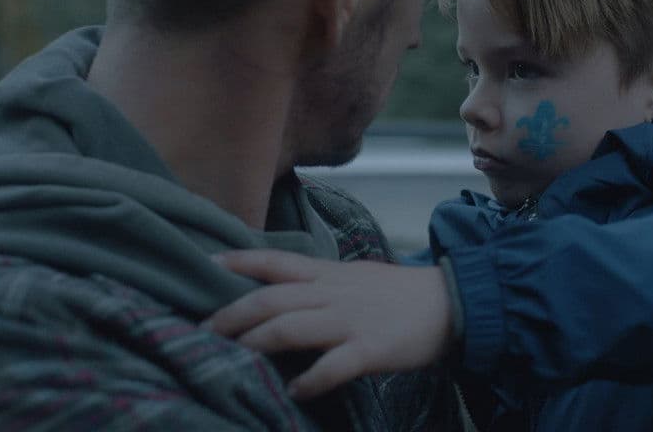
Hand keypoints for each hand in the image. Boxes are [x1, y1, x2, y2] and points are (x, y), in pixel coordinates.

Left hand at [204, 250, 453, 398]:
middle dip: (232, 314)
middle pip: (271, 298)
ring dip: (256, 343)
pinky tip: (293, 390)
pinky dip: (310, 379)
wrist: (450, 303)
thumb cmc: (398, 294)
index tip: (207, 263)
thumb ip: (319, 284)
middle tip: (202, 331)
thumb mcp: (354, 277)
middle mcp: (332, 293)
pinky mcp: (370, 348)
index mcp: (328, 274)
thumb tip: (282, 294)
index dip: (239, 261)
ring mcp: (350, 320)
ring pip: (291, 327)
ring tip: (230, 358)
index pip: (275, 261)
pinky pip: (334, 365)